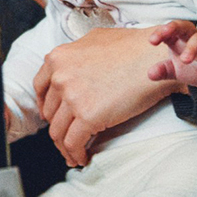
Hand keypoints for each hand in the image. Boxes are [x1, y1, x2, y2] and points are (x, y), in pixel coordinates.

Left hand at [36, 26, 182, 166]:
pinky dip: (75, 154)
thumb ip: (77, 54)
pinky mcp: (87, 116)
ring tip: (74, 154)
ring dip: (64, 146)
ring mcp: (72, 97)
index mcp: (58, 58)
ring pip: (58, 131)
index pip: (40, 88)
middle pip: (50, 112)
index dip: (45, 105)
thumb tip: (74, 66)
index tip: (51, 115)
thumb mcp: (95, 39)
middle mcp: (60, 77)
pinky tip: (83, 158)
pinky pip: (73, 143)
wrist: (156, 57)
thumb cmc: (134, 47)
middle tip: (67, 136)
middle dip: (58, 126)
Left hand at [148, 20, 196, 88]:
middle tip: (164, 39)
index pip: (170, 30)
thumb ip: (163, 70)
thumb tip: (150, 74)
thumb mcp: (176, 70)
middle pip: (185, 26)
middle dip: (174, 29)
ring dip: (192, 48)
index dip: (161, 32)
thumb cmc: (194, 66)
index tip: (152, 41)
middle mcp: (195, 37)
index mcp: (181, 38)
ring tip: (185, 60)